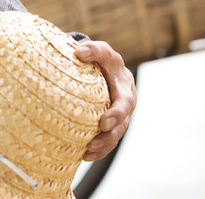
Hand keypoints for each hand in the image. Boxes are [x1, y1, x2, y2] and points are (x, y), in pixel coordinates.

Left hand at [75, 41, 136, 160]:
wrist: (100, 69)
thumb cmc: (96, 58)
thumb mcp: (97, 51)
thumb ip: (92, 49)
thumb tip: (79, 52)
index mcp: (121, 79)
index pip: (121, 90)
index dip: (116, 110)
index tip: (103, 121)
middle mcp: (125, 96)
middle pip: (124, 113)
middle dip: (114, 123)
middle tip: (102, 128)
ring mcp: (121, 112)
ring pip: (119, 130)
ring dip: (106, 142)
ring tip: (89, 149)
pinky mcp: (113, 123)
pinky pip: (110, 139)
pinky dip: (100, 149)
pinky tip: (85, 155)